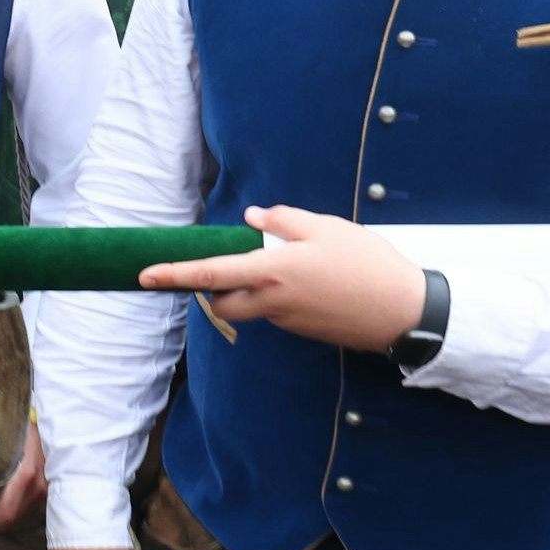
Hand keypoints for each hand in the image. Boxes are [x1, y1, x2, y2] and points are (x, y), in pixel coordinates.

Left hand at [0, 422, 43, 532]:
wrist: (56, 419)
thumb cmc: (22, 422)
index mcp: (26, 474)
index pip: (3, 511)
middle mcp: (36, 487)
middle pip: (6, 519)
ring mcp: (42, 490)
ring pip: (14, 516)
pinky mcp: (43, 490)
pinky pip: (21, 508)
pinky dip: (2, 513)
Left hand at [138, 206, 429, 352]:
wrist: (404, 311)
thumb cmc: (367, 263)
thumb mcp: (327, 228)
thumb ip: (284, 221)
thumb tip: (252, 218)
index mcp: (272, 271)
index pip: (210, 274)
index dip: (174, 274)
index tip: (145, 275)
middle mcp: (273, 301)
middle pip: (222, 302)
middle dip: (215, 288)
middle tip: (235, 264)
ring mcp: (288, 321)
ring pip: (251, 308)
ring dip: (252, 290)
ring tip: (290, 266)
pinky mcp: (304, 331)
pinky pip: (277, 313)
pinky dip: (280, 297)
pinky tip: (315, 282)